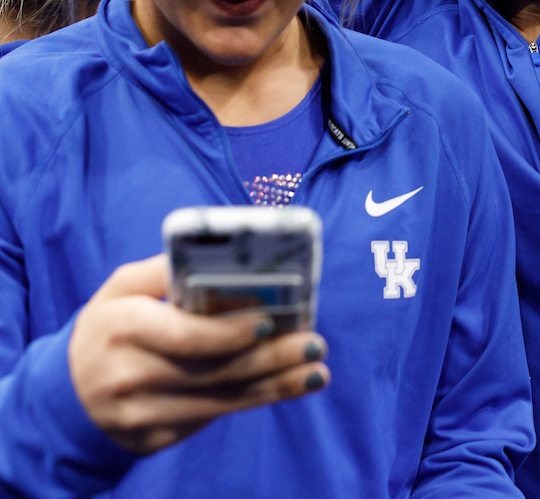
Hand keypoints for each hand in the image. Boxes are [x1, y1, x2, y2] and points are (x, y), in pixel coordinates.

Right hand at [68, 256, 328, 454]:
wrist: (67, 394)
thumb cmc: (108, 326)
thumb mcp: (121, 287)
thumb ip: (165, 270)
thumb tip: (219, 256)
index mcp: (123, 327)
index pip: (184, 335)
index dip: (229, 331)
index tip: (269, 318)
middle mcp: (130, 376)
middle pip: (213, 371)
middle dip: (270, 358)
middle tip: (313, 343)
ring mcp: (141, 416)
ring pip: (220, 400)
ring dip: (274, 386)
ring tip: (315, 370)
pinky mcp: (155, 440)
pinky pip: (211, 417)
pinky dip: (252, 401)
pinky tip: (286, 387)